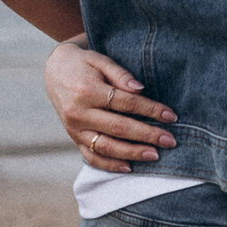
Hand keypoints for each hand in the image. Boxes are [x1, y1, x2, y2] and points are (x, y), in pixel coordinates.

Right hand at [46, 37, 175, 171]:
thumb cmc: (83, 64)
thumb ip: (120, 74)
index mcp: (88, 91)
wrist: (55, 71)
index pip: (126, 103)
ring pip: (105, 147)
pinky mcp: (73, 138)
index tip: (171, 116)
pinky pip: (91, 156)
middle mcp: (79, 114)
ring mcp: (74, 129)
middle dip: (147, 136)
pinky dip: (109, 165)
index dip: (151, 110)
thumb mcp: (101, 60)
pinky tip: (128, 167)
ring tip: (154, 155)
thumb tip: (140, 89)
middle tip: (170, 141)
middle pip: (118, 128)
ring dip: (132, 153)